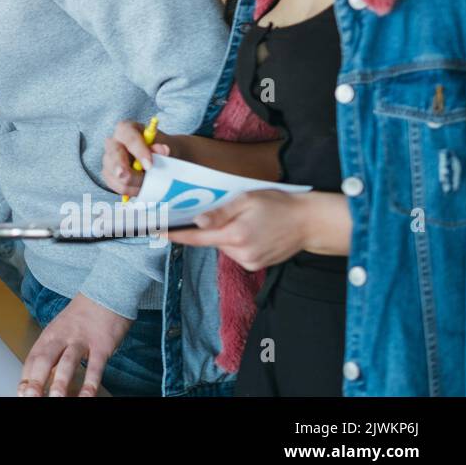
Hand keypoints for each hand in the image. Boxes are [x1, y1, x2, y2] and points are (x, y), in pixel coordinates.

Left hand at [19, 293, 131, 396]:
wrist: (107, 291)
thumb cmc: (83, 315)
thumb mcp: (62, 329)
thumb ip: (53, 352)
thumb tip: (43, 378)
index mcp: (50, 334)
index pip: (32, 358)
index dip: (26, 376)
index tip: (21, 393)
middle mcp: (62, 336)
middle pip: (44, 359)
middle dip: (35, 380)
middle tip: (29, 397)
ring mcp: (82, 340)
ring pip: (68, 362)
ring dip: (60, 382)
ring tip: (55, 398)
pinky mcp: (102, 345)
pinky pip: (95, 366)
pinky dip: (90, 383)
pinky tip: (86, 396)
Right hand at [101, 120, 172, 196]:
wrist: (157, 157)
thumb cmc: (159, 149)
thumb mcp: (164, 145)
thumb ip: (162, 148)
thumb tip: (162, 150)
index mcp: (125, 129)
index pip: (129, 138)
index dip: (139, 151)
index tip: (150, 165)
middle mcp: (112, 143)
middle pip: (114, 155)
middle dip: (123, 168)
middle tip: (133, 178)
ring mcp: (108, 159)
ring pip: (115, 175)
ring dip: (134, 183)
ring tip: (149, 183)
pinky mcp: (108, 174)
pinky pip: (116, 186)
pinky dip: (131, 190)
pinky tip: (141, 187)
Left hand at [167, 190, 315, 269]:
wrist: (310, 222)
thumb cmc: (279, 204)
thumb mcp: (247, 199)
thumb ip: (220, 212)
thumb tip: (197, 222)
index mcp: (236, 235)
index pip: (196, 237)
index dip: (174, 234)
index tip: (155, 231)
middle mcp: (241, 253)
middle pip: (209, 240)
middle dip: (208, 227)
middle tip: (220, 211)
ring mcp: (249, 262)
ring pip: (222, 245)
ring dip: (224, 234)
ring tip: (245, 220)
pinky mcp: (255, 265)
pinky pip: (235, 251)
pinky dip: (235, 241)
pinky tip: (251, 231)